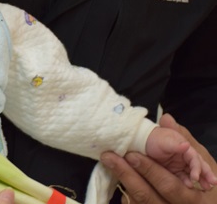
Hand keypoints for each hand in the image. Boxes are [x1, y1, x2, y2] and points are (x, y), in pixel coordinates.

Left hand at [101, 114, 215, 203]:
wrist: (202, 202)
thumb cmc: (204, 178)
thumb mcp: (201, 159)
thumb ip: (183, 139)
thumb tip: (166, 118)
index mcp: (192, 196)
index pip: (168, 184)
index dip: (149, 170)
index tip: (130, 155)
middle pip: (147, 195)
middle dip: (127, 174)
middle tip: (110, 157)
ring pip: (139, 200)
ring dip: (122, 180)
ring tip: (109, 161)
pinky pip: (135, 203)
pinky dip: (126, 191)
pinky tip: (116, 176)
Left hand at [145, 126, 216, 188]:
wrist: (142, 143)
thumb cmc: (153, 140)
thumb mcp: (164, 141)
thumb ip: (175, 144)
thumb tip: (186, 144)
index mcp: (185, 148)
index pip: (194, 158)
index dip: (197, 167)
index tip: (196, 176)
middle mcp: (185, 157)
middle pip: (197, 166)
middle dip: (205, 174)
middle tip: (212, 183)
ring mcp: (180, 165)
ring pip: (192, 173)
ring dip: (199, 180)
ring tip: (206, 188)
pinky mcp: (175, 172)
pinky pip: (183, 178)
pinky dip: (187, 182)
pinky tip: (189, 186)